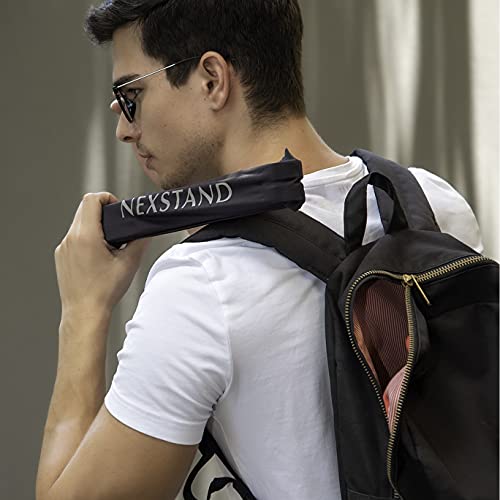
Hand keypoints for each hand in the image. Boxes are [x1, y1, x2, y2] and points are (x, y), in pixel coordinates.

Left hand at [55, 192, 149, 317]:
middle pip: (84, 209)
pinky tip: (98, 256)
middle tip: (118, 227)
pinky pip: (73, 238)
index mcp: (86, 236)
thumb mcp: (129, 264)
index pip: (91, 199)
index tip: (117, 209)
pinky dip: (86, 239)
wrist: (84, 313)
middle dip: (102, 212)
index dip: (107, 198)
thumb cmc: (104, 292)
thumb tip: (146, 231)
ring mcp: (63, 248)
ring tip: (109, 244)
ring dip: (94, 226)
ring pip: (78, 223)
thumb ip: (140, 242)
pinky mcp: (61, 256)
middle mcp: (70, 239)